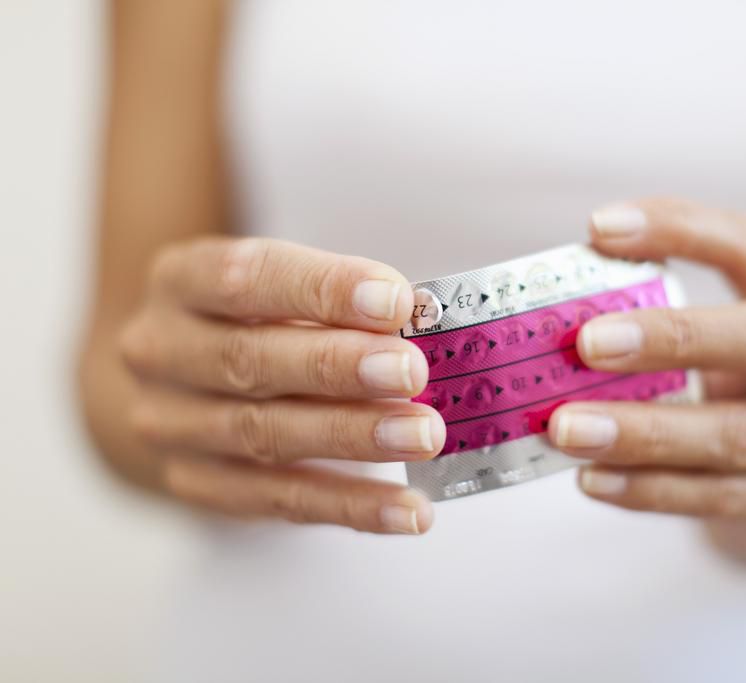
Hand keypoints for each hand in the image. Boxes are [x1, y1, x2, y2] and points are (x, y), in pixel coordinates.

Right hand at [118, 238, 442, 533]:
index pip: (246, 277)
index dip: (324, 289)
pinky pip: (282, 501)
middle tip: (412, 373)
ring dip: (354, 437)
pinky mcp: (200, 486)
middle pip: (249, 361)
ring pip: (265, 435)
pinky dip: (352, 507)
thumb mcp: (277, 287)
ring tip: (423, 435)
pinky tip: (408, 510)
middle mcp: (162, 351)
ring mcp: (173, 427)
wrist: (176, 383)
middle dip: (339, 368)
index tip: (396, 302)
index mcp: (181, 280)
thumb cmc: (251, 320)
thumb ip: (337, 302)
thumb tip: (422, 322)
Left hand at [548, 198, 745, 563]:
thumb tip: (558, 318)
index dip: (679, 229)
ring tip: (566, 428)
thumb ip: (668, 321)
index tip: (600, 228)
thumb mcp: (730, 344)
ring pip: (735, 437)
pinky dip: (647, 489)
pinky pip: (715, 499)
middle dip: (673, 337)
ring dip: (641, 432)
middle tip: (587, 343)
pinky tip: (592, 479)